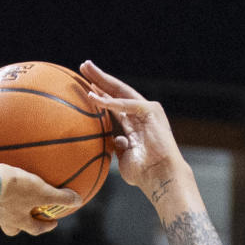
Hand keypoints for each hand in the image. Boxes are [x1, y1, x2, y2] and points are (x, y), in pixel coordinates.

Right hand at [0, 161, 80, 235]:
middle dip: (21, 224)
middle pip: (13, 228)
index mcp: (18, 220)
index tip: (52, 223)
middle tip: (27, 215)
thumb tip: (77, 201)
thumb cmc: (12, 190)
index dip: (45, 227)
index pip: (35, 229)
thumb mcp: (40, 192)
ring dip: (4, 207)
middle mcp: (4, 218)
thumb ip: (59, 198)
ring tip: (6, 197)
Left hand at [80, 60, 182, 194]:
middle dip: (99, 78)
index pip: (114, 104)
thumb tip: (114, 140)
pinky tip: (94, 95)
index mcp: (134, 123)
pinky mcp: (151, 111)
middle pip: (116, 92)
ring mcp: (147, 111)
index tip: (84, 85)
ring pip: (120, 91)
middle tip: (83, 66)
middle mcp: (140, 113)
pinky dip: (110, 102)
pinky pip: (127, 104)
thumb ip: (119, 147)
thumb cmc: (144, 173)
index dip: (99, 94)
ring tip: (86, 68)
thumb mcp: (125, 158)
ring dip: (102, 80)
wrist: (160, 178)